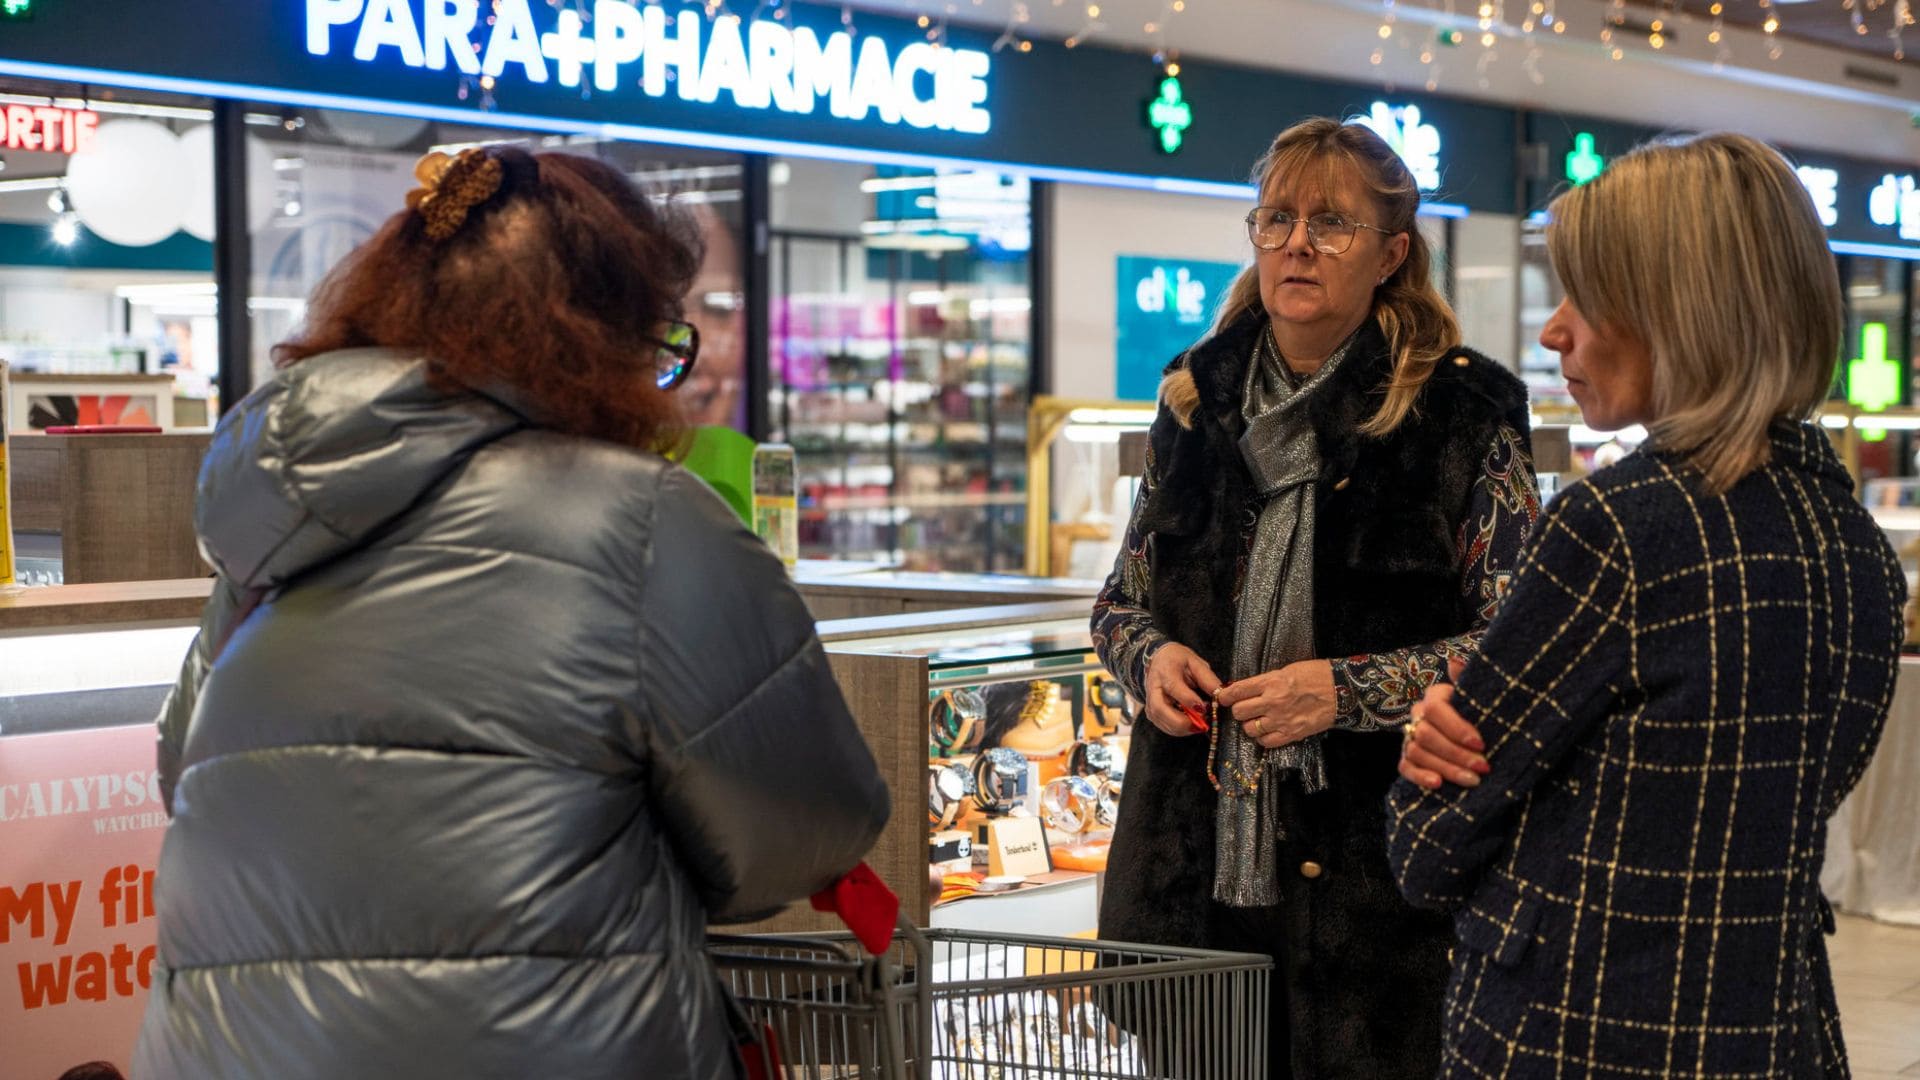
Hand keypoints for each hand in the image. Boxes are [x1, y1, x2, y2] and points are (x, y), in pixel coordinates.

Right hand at [1143, 642, 1223, 737]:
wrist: (1159, 660)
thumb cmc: (1178, 660)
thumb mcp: (1195, 662)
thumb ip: (1207, 678)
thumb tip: (1220, 695)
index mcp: (1165, 671)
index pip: (1173, 687)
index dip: (1188, 700)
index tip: (1204, 708)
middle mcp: (1153, 688)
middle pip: (1160, 709)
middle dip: (1182, 721)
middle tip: (1202, 724)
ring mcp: (1150, 702)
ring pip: (1162, 721)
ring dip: (1183, 728)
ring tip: (1200, 724)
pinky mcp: (1152, 713)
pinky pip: (1164, 726)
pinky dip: (1179, 730)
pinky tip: (1192, 725)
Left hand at [1217, 659, 1336, 748]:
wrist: (1342, 691)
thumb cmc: (1316, 675)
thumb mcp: (1287, 670)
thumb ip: (1265, 681)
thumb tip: (1244, 690)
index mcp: (1272, 681)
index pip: (1237, 691)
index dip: (1225, 695)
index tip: (1223, 697)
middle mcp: (1273, 702)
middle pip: (1239, 712)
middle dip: (1239, 710)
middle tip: (1246, 708)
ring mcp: (1281, 720)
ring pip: (1249, 729)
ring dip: (1250, 724)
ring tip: (1258, 719)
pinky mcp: (1291, 734)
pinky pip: (1265, 742)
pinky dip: (1263, 738)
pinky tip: (1268, 730)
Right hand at [1398, 657, 1490, 789]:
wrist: (1481, 743)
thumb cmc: (1483, 717)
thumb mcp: (1483, 699)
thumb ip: (1470, 682)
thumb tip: (1455, 662)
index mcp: (1436, 697)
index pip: (1435, 709)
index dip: (1456, 727)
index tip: (1480, 744)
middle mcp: (1418, 714)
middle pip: (1427, 734)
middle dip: (1456, 754)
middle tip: (1482, 767)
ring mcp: (1410, 737)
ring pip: (1417, 752)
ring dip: (1445, 768)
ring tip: (1472, 780)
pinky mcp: (1407, 758)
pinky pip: (1405, 767)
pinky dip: (1420, 776)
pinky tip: (1438, 784)